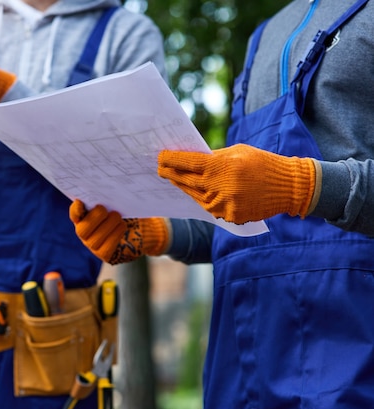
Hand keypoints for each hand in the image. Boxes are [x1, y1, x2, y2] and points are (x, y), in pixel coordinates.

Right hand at [69, 200, 168, 264]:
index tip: (80, 202)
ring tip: (118, 217)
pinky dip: (115, 234)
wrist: (141, 228)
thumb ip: (107, 198)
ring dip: (108, 225)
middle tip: (105, 209)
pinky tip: (122, 226)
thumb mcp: (116, 203)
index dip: (75, 210)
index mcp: (84, 217)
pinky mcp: (104, 254)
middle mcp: (85, 232)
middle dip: (94, 217)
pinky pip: (107, 247)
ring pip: (94, 240)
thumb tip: (102, 186)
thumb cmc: (125, 212)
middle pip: (82, 229)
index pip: (74, 215)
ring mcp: (93, 245)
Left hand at [157, 144, 318, 223]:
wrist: (288, 186)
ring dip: (185, 188)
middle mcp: (220, 186)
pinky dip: (203, 200)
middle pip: (187, 181)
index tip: (160, 157)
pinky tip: (196, 194)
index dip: (171, 160)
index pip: (187, 162)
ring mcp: (224, 204)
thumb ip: (214, 157)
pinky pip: (210, 208)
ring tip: (175, 181)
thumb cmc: (262, 162)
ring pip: (196, 197)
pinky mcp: (230, 216)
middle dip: (172, 175)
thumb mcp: (237, 152)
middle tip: (161, 170)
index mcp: (221, 166)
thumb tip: (191, 159)